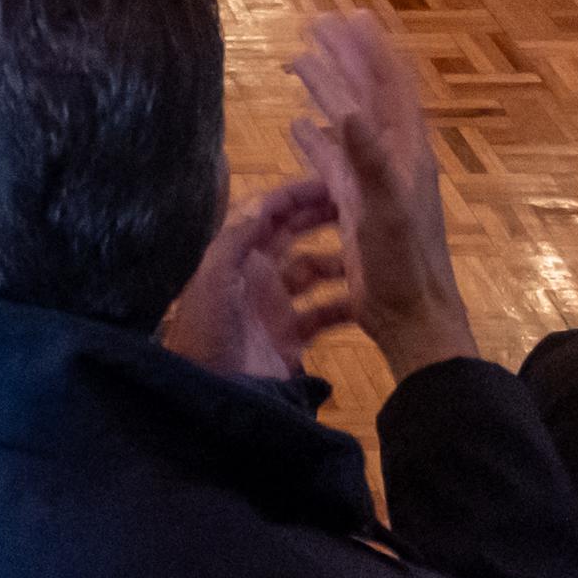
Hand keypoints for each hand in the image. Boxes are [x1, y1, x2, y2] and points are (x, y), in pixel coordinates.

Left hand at [159, 176, 349, 380]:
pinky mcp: (290, 336)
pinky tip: (369, 299)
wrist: (212, 395)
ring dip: (338, 262)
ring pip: (312, 272)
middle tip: (359, 208)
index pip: (267, 214)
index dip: (296, 195)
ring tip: (371, 254)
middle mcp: (256, 274)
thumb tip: (263, 202)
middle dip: (321, 218)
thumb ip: (236, 240)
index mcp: (236, 255)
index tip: (332, 182)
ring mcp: (275, 305)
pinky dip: (344, 305)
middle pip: (292, 235)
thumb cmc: (206, 332)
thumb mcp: (213, 280)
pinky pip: (323, 313)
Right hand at [284, 10, 479, 376]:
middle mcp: (393, 157)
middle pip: (368, 93)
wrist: (412, 318)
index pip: (389, 85)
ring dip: (329, 89)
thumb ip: (367, 160)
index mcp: (405, 152)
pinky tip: (296, 125)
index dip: (372, 48)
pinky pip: (333, 159)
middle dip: (346, 56)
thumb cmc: (403, 266)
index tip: (350, 12)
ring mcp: (374, 180)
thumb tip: (347, 109)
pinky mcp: (356, 205)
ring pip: (349, 121)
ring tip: (302, 61)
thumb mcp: (386, 210)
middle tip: (318, 22)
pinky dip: (316, 136)